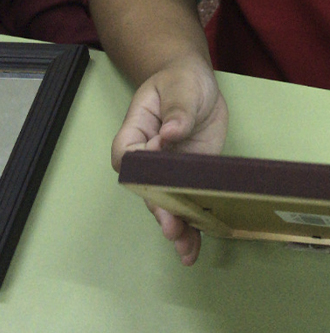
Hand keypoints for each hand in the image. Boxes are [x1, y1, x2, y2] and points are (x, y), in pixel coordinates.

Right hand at [112, 54, 227, 265]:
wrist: (196, 84)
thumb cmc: (180, 80)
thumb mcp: (180, 87)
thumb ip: (176, 111)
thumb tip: (170, 133)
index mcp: (135, 132)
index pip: (129, 157)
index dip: (143, 170)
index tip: (159, 176)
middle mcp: (148, 159)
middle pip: (148, 189)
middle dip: (161, 210)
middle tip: (173, 228)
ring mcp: (170, 172)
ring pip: (167, 205)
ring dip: (177, 228)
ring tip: (186, 251)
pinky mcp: (191, 179)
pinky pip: (189, 205)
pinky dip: (193, 226)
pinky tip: (195, 248)